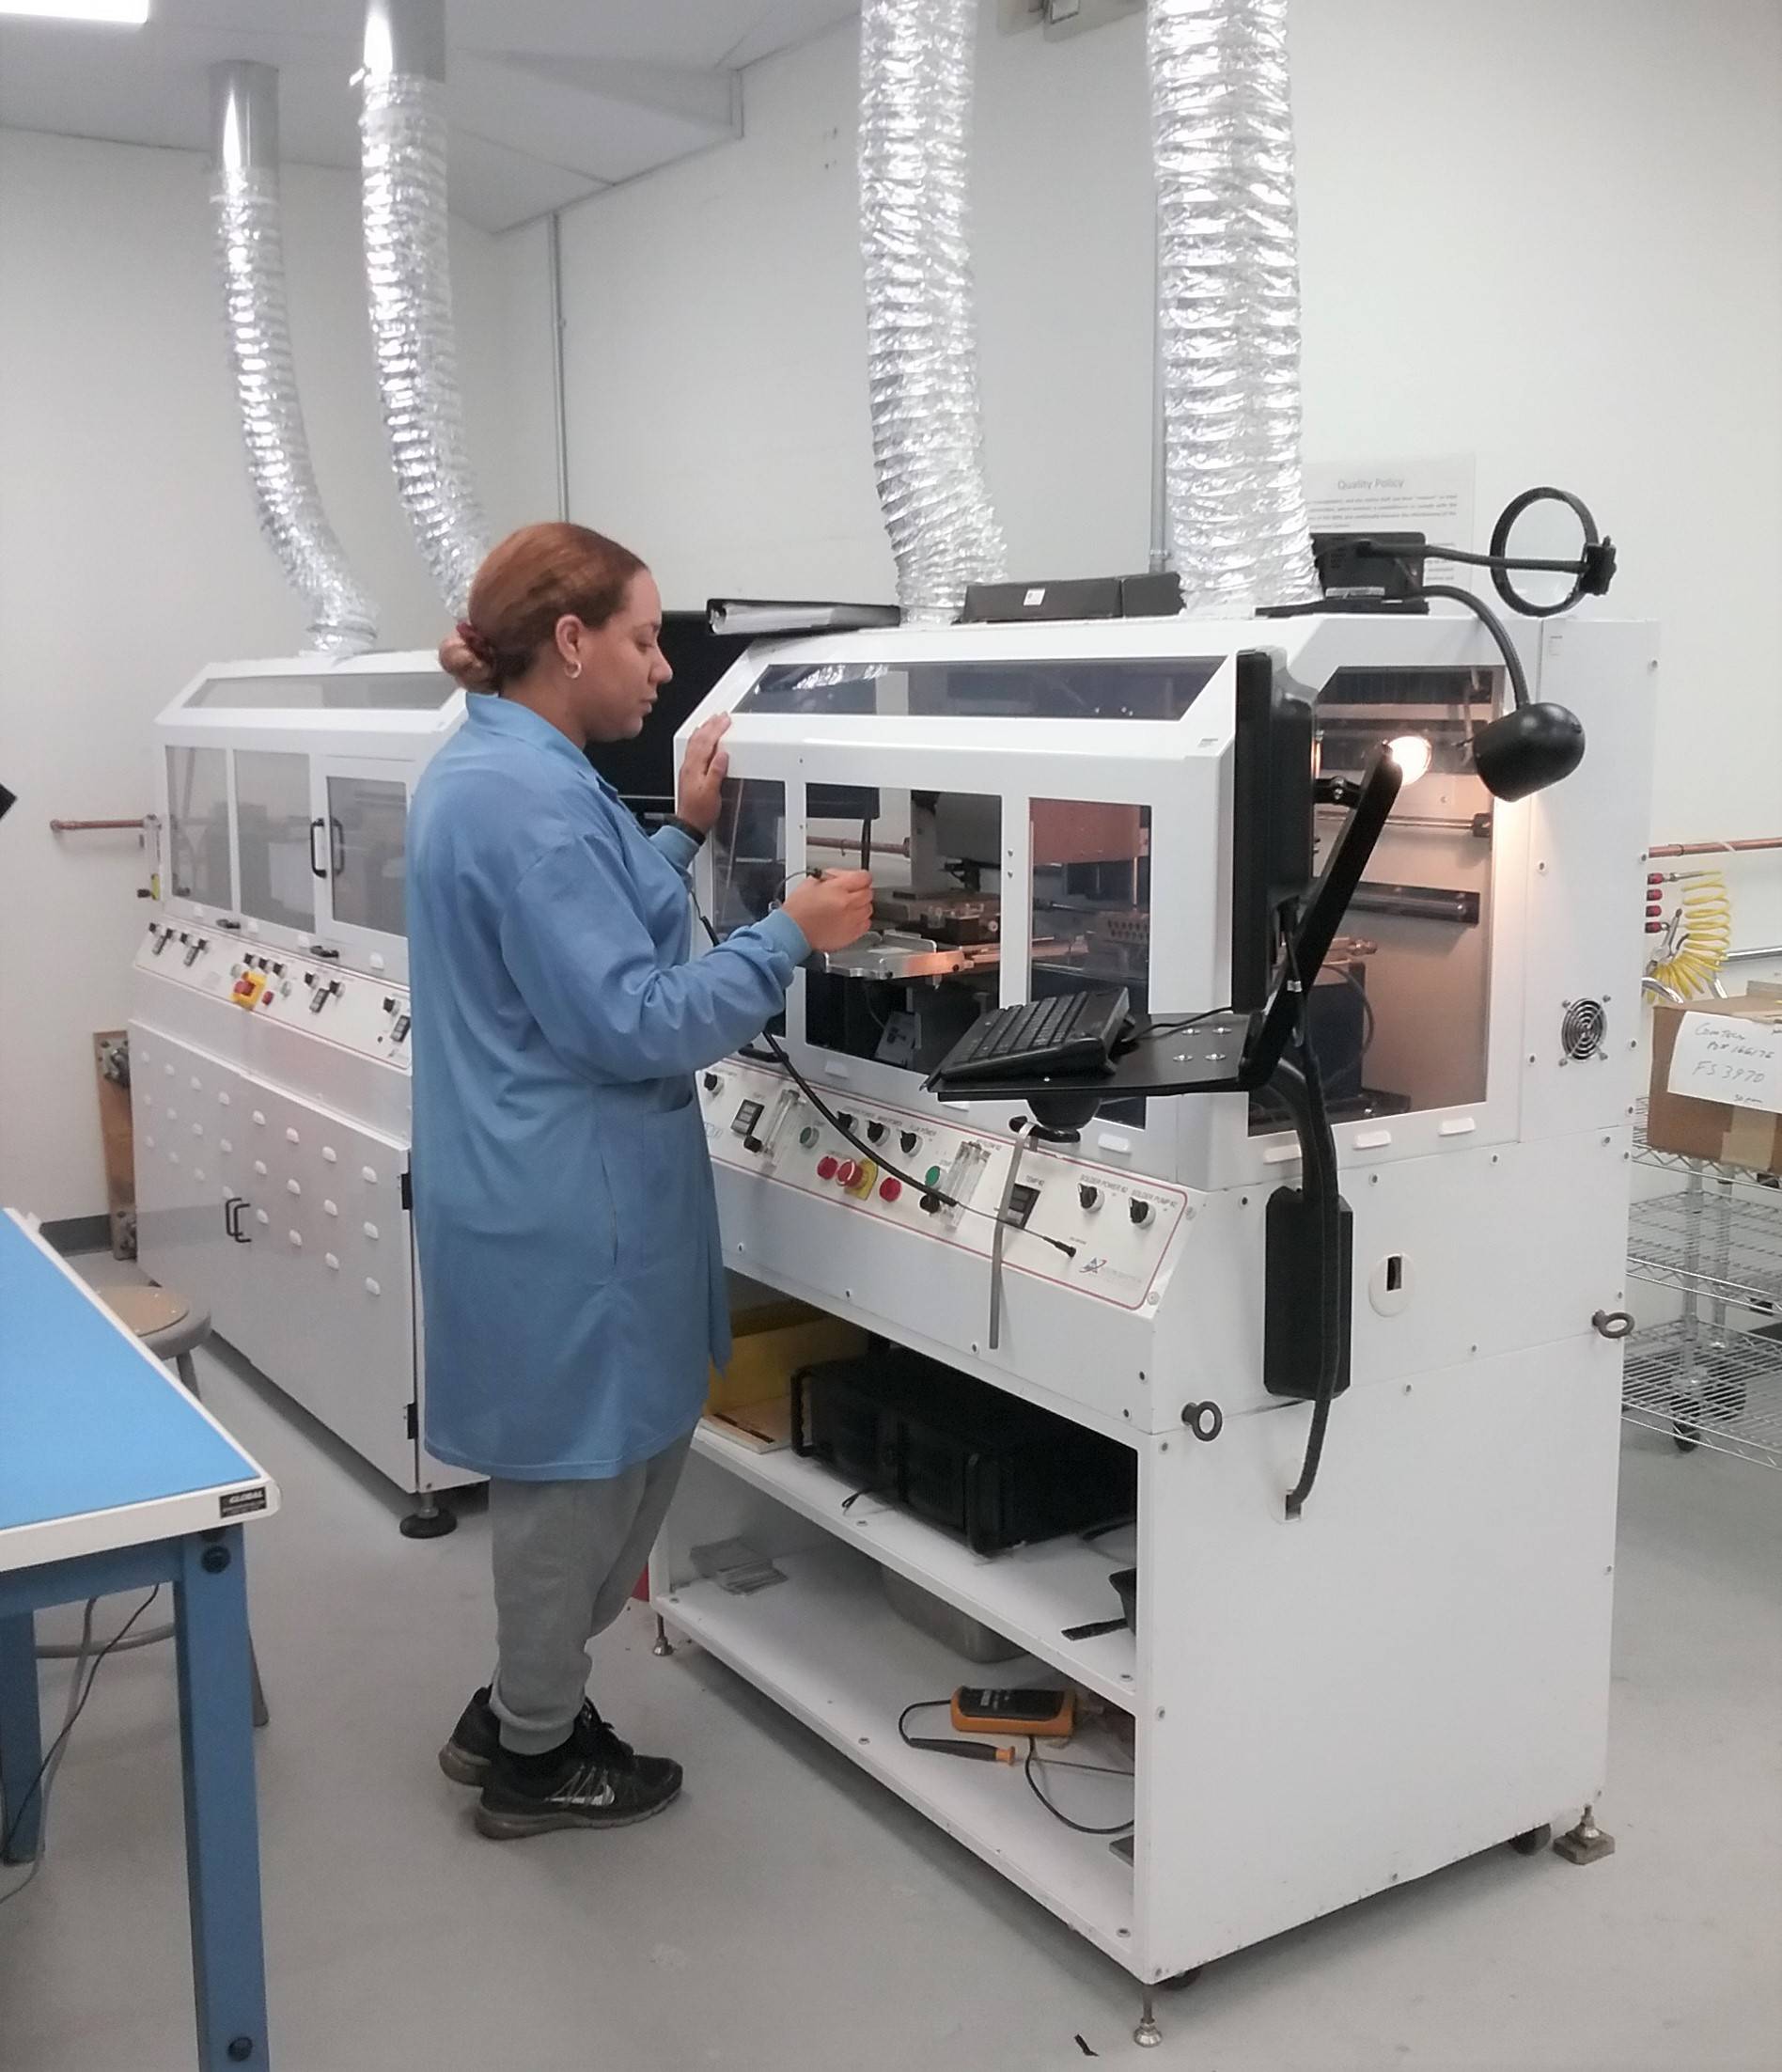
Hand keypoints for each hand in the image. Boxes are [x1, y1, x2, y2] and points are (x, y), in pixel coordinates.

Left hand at [676, 714, 730, 835]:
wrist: (689, 825)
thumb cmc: (700, 812)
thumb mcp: (712, 793)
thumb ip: (717, 772)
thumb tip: (722, 754)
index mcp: (695, 768)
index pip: (706, 743)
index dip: (716, 729)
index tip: (725, 720)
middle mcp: (689, 766)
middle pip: (699, 739)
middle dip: (710, 726)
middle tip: (720, 716)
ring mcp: (687, 769)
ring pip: (694, 743)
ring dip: (704, 730)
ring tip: (711, 722)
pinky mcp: (688, 773)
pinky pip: (692, 750)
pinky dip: (698, 740)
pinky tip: (701, 739)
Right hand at [782, 870, 874, 952]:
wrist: (792, 933)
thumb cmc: (797, 912)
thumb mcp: (809, 883)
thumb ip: (830, 876)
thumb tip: (840, 876)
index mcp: (838, 889)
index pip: (863, 877)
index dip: (859, 877)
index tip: (855, 880)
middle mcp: (848, 905)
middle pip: (868, 893)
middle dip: (859, 891)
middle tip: (848, 894)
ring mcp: (851, 921)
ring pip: (868, 909)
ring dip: (860, 906)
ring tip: (846, 908)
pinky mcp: (851, 935)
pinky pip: (866, 924)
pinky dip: (860, 921)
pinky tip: (848, 919)